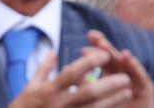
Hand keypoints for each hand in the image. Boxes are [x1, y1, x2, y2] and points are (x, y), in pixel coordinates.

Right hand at [7, 48, 135, 107]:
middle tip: (125, 76)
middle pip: (89, 93)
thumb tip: (53, 51)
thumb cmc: (26, 105)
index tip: (103, 54)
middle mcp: (61, 103)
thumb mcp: (31, 84)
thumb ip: (45, 67)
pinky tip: (118, 107)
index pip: (72, 73)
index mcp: (50, 89)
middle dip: (108, 84)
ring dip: (113, 100)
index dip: (88, 63)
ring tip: (128, 91)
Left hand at [87, 31, 153, 107]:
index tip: (82, 49)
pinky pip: (142, 76)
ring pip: (125, 64)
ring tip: (105, 43)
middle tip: (93, 37)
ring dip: (115, 52)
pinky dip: (134, 65)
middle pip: (112, 60)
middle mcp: (122, 78)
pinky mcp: (147, 92)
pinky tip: (126, 56)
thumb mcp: (95, 99)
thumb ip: (83, 85)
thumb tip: (66, 70)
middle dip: (103, 47)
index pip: (100, 63)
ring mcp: (135, 83)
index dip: (92, 54)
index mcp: (108, 80)